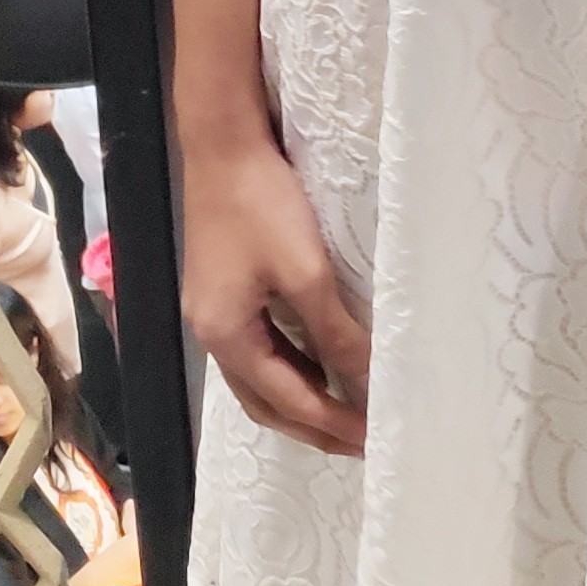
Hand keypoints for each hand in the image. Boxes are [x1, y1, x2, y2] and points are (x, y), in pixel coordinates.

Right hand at [181, 134, 370, 456]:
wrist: (223, 144)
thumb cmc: (262, 205)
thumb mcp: (306, 272)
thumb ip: (336, 332)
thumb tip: (368, 381)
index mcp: (226, 336)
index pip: (287, 399)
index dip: (332, 422)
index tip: (374, 438)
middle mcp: (212, 334)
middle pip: (265, 403)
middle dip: (313, 426)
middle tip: (362, 441)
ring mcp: (213, 313)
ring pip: (259, 380)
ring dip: (301, 401)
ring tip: (346, 413)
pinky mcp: (222, 292)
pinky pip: (258, 350)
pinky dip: (290, 370)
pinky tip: (319, 365)